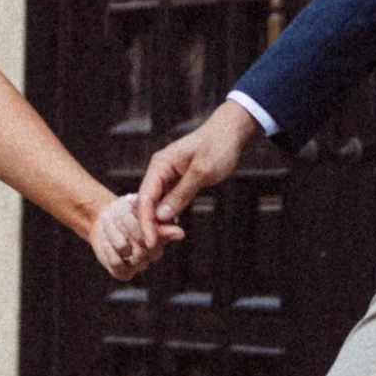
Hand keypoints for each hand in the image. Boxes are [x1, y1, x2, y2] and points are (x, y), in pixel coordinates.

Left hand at [89, 193, 160, 279]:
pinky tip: (106, 239)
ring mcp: (140, 265)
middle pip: (142, 243)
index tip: (136, 212)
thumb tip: (180, 234)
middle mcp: (154, 253)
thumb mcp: (140, 208)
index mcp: (163, 236)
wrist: (103, 220)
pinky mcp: (124, 273)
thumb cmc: (125, 210)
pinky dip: (108, 248)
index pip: (160, 234)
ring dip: (114, 233)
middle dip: (126, 225)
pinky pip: (116, 263)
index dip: (145, 225)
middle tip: (117, 213)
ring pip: (125, 249)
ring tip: (109, 220)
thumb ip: (157, 221)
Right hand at [137, 97, 255, 236]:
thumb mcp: (202, 172)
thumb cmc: (218, 147)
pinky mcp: (176, 181)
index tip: (150, 242)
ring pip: (156, 204)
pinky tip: (173, 228)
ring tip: (169, 239)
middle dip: (151, 225)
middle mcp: (159, 170)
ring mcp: (167, 176)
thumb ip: (181, 194)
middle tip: (164, 244)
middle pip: (147, 203)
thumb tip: (161, 216)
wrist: (230, 131)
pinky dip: (168, 215)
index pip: (145, 198)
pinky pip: (166, 201)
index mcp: (160, 165)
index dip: (145, 222)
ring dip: (159, 223)